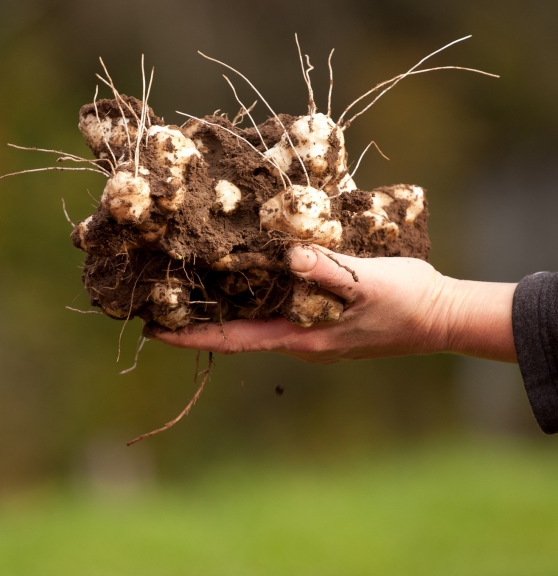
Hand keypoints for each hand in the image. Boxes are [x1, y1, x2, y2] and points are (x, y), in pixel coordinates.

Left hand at [146, 245, 516, 363]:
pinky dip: (256, 298)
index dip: (194, 336)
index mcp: (302, 338)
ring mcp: (312, 335)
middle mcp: (300, 342)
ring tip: (195, 288)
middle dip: (202, 320)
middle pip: (239, 333)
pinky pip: (279, 313)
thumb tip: (288, 256)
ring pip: (258, 322)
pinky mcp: (324, 323)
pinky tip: (250, 278)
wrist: (442, 318)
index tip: (158, 330)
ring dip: (226, 309)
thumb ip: (327, 270)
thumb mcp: (368, 282)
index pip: (235, 341)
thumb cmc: (407, 301)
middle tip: (165, 301)